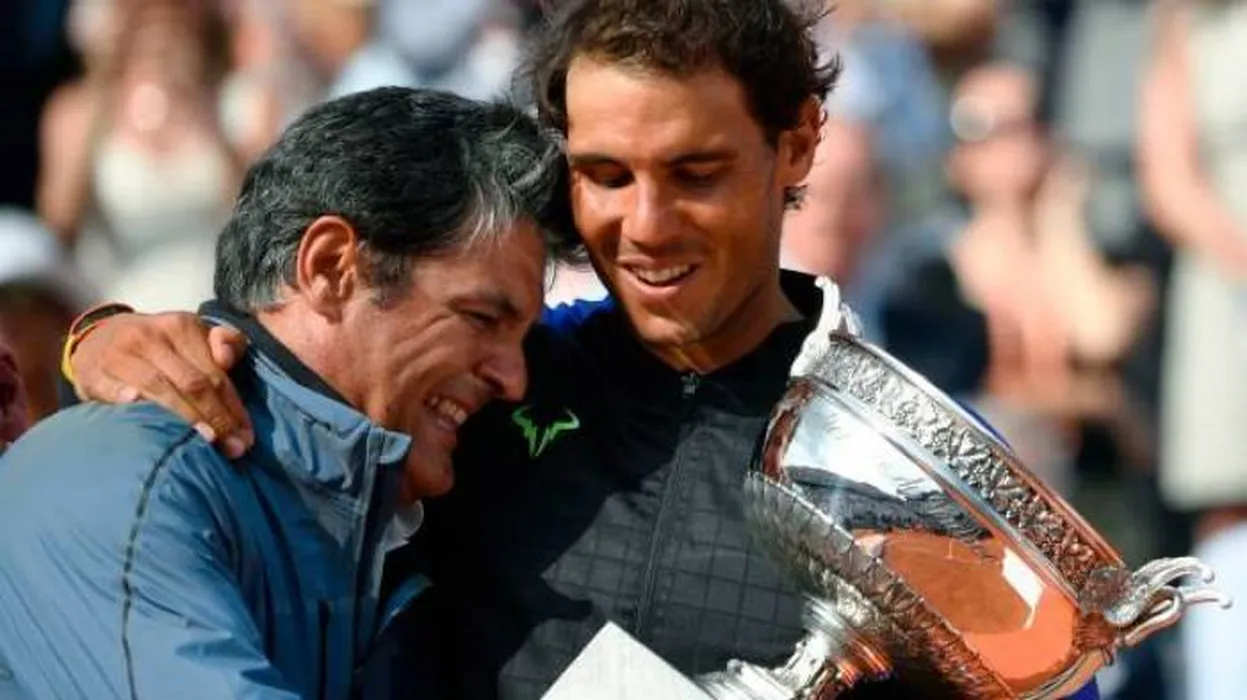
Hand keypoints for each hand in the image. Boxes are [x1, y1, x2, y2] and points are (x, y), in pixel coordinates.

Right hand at [70, 312, 252, 457]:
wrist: (100, 336)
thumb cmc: (160, 346)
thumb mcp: (193, 336)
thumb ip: (224, 343)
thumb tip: (228, 359)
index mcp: (182, 326)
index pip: (215, 374)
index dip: (234, 407)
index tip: (246, 437)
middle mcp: (152, 336)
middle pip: (193, 383)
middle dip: (217, 418)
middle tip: (234, 447)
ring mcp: (120, 352)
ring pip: (159, 387)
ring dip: (185, 416)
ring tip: (207, 441)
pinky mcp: (93, 369)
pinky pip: (111, 386)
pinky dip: (123, 396)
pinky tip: (135, 406)